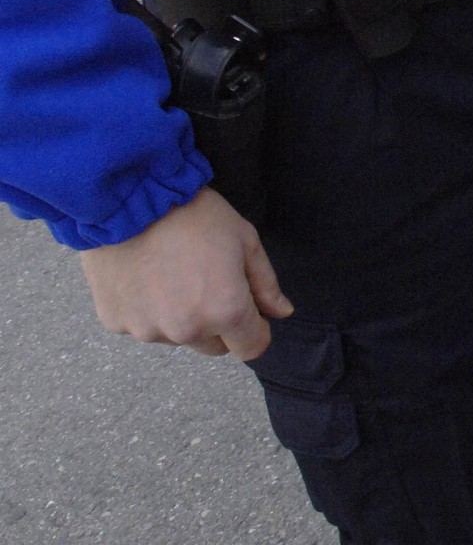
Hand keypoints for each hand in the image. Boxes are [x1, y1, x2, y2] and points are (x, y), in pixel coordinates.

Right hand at [78, 188, 292, 360]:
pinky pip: (142, 326)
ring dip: (181, 317)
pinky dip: (148, 310)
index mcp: (224, 311)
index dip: (255, 328)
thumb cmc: (192, 215)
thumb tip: (281, 313)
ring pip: (177, 337)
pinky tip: (145, 276)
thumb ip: (265, 284)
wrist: (128, 199)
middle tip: (207, 282)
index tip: (249, 308)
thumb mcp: (244, 240)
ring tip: (173, 273)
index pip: (251, 347)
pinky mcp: (115, 323)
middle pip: (214, 346)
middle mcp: (185, 330)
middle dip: (218, 323)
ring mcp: (146, 330)